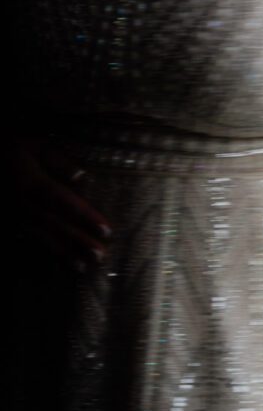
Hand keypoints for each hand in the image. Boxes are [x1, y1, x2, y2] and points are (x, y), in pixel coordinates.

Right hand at [14, 139, 110, 269]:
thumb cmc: (9, 145)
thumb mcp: (33, 144)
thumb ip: (57, 160)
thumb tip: (81, 176)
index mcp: (32, 182)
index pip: (64, 202)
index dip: (85, 216)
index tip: (106, 229)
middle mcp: (23, 203)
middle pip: (55, 224)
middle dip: (79, 241)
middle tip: (100, 255)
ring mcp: (14, 215)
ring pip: (42, 237)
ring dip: (63, 253)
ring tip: (83, 267)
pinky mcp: (9, 222)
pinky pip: (28, 239)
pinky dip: (45, 252)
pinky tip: (58, 263)